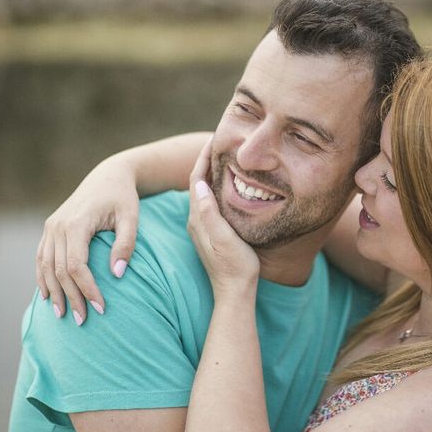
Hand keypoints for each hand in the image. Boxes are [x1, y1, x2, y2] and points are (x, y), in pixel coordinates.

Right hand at [36, 156, 139, 324]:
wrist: (109, 177)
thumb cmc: (124, 198)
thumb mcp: (131, 218)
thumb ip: (126, 244)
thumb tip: (117, 275)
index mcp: (77, 223)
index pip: (76, 265)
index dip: (87, 289)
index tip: (101, 308)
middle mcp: (58, 226)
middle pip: (59, 270)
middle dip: (71, 297)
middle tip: (83, 320)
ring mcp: (51, 227)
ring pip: (46, 266)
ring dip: (54, 292)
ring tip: (63, 314)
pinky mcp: (50, 229)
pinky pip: (41, 257)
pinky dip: (43, 278)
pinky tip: (50, 295)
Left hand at [187, 139, 259, 298]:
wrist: (235, 292)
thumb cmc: (235, 266)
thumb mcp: (224, 238)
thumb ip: (210, 213)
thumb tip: (200, 185)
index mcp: (198, 218)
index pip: (196, 180)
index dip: (203, 158)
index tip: (213, 138)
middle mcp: (197, 221)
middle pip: (198, 183)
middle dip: (206, 161)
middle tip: (219, 142)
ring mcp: (203, 228)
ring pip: (203, 193)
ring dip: (210, 174)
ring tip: (222, 157)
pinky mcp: (211, 234)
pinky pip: (209, 203)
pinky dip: (216, 188)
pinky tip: (226, 187)